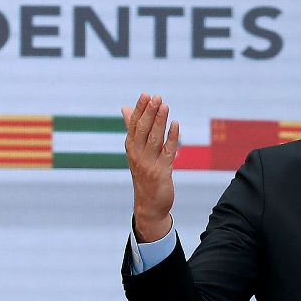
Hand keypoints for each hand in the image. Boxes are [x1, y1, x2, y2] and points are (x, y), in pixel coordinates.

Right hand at [121, 93, 179, 242]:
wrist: (149, 205)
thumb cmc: (144, 174)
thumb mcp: (136, 151)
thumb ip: (132, 128)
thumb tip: (125, 108)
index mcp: (131, 148)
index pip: (134, 125)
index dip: (139, 110)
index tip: (145, 95)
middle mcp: (137, 155)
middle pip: (143, 130)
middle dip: (149, 113)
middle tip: (156, 97)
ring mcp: (148, 164)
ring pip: (154, 139)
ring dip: (159, 122)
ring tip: (164, 106)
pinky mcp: (161, 172)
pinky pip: (167, 152)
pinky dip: (172, 137)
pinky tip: (175, 125)